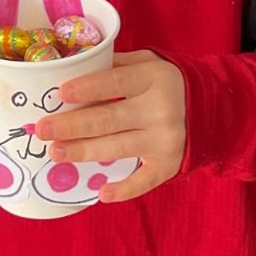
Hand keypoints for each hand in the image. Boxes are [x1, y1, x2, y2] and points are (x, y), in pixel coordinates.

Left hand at [34, 50, 186, 202]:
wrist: (212, 108)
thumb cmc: (166, 83)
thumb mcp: (148, 62)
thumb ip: (115, 65)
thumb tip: (72, 66)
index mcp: (153, 78)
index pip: (115, 82)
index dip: (88, 88)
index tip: (60, 93)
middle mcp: (161, 109)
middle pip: (109, 119)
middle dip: (72, 125)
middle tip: (42, 129)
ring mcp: (165, 139)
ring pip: (117, 148)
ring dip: (83, 152)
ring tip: (55, 153)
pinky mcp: (169, 164)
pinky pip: (144, 181)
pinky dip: (124, 190)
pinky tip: (101, 193)